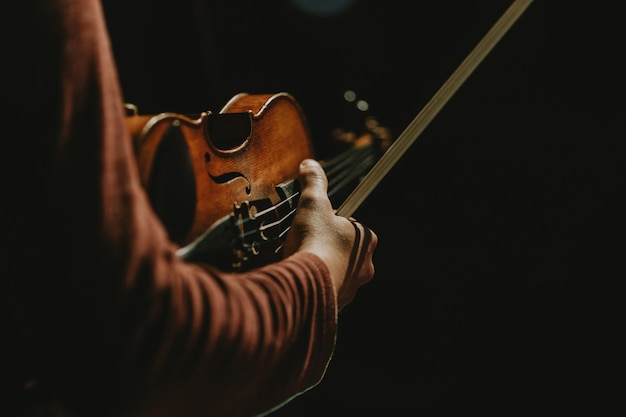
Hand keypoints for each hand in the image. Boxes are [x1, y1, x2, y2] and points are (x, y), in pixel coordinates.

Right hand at [282, 159, 376, 308]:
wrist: (306, 285)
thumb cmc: (315, 241)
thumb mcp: (312, 203)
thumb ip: (314, 183)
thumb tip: (310, 164)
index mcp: (366, 240)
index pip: (351, 225)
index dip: (330, 222)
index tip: (315, 224)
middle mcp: (366, 265)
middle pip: (344, 250)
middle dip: (326, 246)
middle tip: (306, 241)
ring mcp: (352, 287)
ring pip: (336, 271)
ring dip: (321, 266)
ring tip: (300, 260)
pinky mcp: (337, 304)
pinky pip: (326, 290)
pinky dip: (314, 284)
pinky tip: (300, 278)